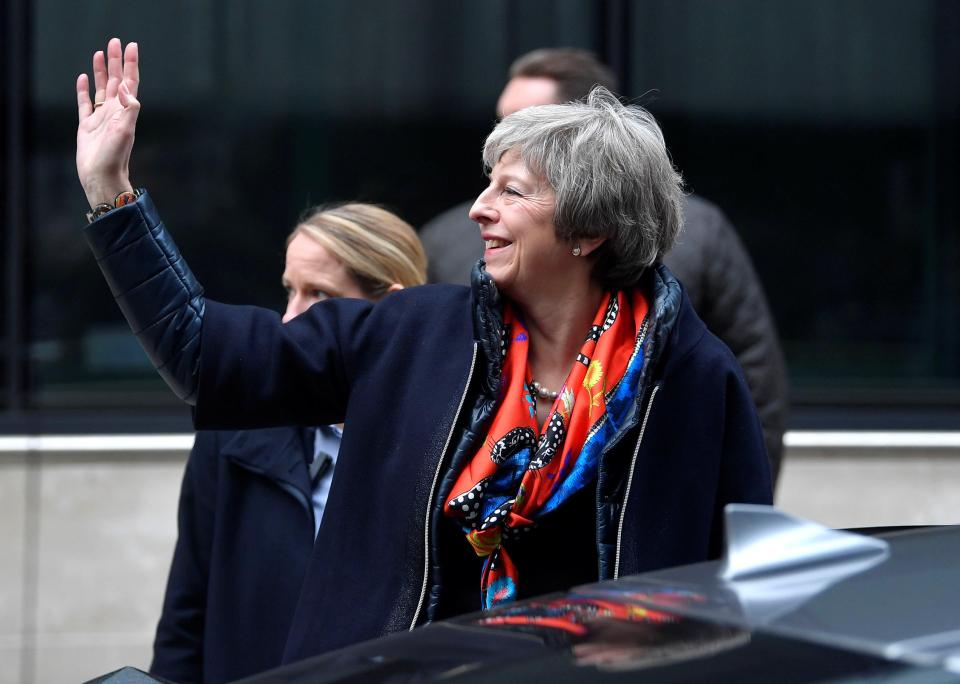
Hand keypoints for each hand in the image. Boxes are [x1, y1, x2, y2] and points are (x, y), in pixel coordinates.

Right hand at [76, 38, 139, 208]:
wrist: (102, 177)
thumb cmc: (115, 157)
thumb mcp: (126, 131)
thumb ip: (129, 108)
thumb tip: (127, 87)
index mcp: (125, 111)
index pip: (130, 82)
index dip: (131, 64)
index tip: (131, 46)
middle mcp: (114, 112)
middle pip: (116, 80)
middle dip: (116, 61)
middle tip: (114, 42)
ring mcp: (100, 118)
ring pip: (101, 88)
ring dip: (101, 71)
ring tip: (99, 53)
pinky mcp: (86, 126)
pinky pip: (85, 103)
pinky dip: (84, 90)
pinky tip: (84, 78)